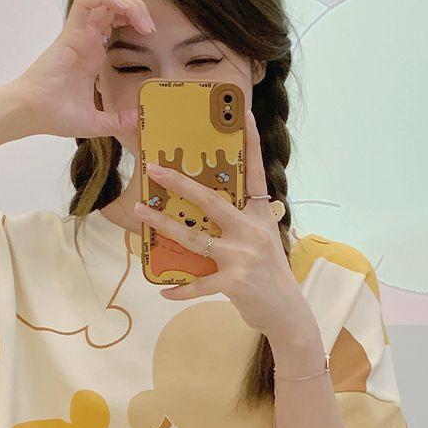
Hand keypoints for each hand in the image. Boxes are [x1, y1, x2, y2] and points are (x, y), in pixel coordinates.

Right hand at [7, 0, 154, 139]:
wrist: (31, 114)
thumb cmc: (55, 116)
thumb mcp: (96, 123)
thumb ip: (118, 121)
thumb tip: (139, 120)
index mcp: (93, 55)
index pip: (116, 24)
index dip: (136, 23)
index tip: (151, 38)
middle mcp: (87, 40)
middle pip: (114, 8)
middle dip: (137, 10)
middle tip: (150, 28)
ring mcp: (79, 34)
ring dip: (127, 2)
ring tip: (142, 21)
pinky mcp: (70, 32)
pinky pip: (86, 2)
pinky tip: (124, 11)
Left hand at [134, 110, 316, 347]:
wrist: (287, 312)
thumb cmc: (270, 274)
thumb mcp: (263, 240)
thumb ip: (242, 222)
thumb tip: (209, 207)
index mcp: (261, 216)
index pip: (256, 173)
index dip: (251, 143)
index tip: (243, 115)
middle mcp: (252, 231)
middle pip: (211, 200)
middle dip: (180, 183)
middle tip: (155, 169)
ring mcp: (243, 256)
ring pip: (194, 237)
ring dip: (163, 225)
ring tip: (140, 212)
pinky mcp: (234, 282)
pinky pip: (199, 283)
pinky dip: (180, 289)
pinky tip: (164, 290)